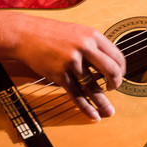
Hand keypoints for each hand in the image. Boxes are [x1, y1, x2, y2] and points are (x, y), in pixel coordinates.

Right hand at [0, 9, 125, 121]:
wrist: (25, 34)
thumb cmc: (51, 33)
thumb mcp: (78, 32)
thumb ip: (93, 45)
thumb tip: (110, 62)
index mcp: (92, 35)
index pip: (117, 56)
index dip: (121, 70)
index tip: (119, 76)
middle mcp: (85, 47)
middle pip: (110, 70)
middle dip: (116, 84)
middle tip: (113, 89)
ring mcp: (72, 61)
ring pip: (93, 86)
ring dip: (102, 101)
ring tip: (109, 112)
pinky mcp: (59, 74)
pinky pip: (76, 94)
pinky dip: (86, 107)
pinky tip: (93, 115)